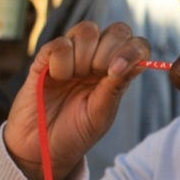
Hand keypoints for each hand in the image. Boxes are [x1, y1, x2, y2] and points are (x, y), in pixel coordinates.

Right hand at [4, 21, 149, 179]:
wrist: (41, 150)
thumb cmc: (76, 132)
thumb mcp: (101, 113)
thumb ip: (116, 87)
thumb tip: (139, 62)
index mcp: (118, 70)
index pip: (136, 43)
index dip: (132, 50)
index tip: (116, 71)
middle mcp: (98, 58)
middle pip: (116, 30)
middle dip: (108, 52)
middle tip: (95, 75)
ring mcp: (73, 55)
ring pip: (88, 30)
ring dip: (84, 57)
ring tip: (73, 79)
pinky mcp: (45, 58)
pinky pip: (60, 44)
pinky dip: (61, 61)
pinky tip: (56, 78)